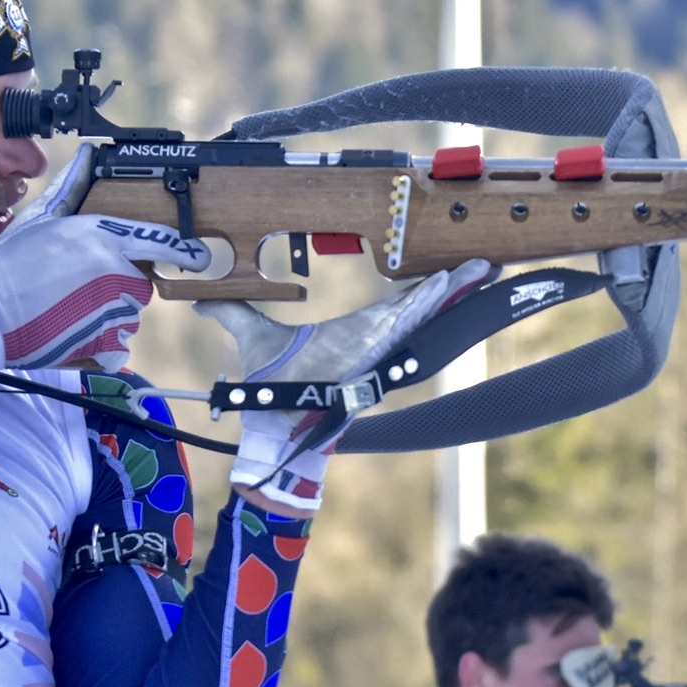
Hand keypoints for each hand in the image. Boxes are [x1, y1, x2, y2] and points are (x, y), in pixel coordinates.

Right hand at [0, 147, 210, 375]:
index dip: (183, 251)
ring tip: (69, 308)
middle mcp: (115, 271)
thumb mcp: (39, 218)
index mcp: (102, 237)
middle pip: (141, 282)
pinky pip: (118, 344)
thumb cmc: (8, 264)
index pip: (159, 241)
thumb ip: (71, 189)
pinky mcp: (105, 341)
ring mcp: (113, 309)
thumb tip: (88, 156)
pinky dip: (102, 344)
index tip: (200, 257)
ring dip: (109, 314)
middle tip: (79, 287)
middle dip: (120, 285)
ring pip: (128, 313)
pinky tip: (72, 331)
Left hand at [195, 259, 495, 510]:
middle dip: (453, 286)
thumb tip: (203, 301)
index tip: (447, 270)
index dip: (422, 287)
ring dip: (451, 291)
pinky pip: (407, 325)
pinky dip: (430, 304)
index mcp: (353, 332)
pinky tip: (450, 285)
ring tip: (480, 268)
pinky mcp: (376, 355)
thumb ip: (232, 313)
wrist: (273, 422)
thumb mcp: (250, 336)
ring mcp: (378, 348)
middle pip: (419, 305)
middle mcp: (373, 339)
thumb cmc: (268, 388)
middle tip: (483, 264)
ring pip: (421, 312)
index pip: (394, 303)